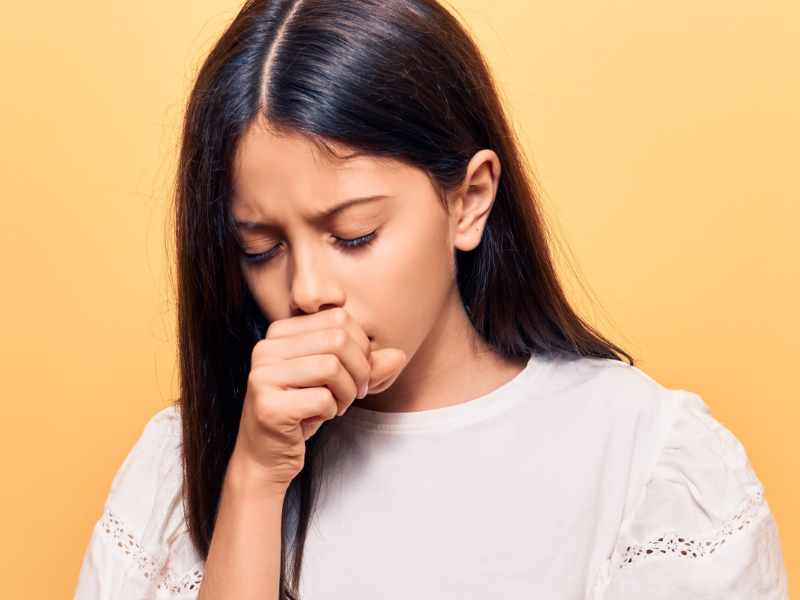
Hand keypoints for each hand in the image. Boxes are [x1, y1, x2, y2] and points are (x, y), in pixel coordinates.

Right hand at [229, 307, 404, 491]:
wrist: (266, 456)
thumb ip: (367, 366)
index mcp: (280, 332)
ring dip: (347, 393)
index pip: (338, 316)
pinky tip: (316, 418)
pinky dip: (330, 411)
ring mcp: (263, 376)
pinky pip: (322, 399)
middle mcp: (266, 348)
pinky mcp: (268, 406)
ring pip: (332, 367)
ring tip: (337, 406)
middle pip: (338, 339)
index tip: (357, 373)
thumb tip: (399, 355)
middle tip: (355, 393)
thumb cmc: (303, 411)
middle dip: (359, 370)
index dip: (361, 346)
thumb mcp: (339, 382)